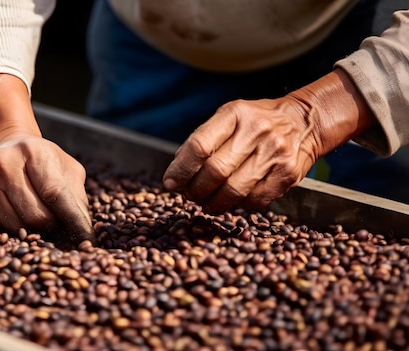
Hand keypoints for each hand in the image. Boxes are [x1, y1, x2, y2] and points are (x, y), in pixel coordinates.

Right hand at [0, 134, 93, 245]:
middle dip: (53, 227)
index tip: (86, 239)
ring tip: (42, 222)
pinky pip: (1, 228)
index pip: (55, 194)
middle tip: (60, 226)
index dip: (73, 220)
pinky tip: (22, 218)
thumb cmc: (43, 160)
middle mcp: (4, 163)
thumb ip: (77, 196)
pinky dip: (16, 230)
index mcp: (33, 151)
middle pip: (35, 215)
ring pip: (17, 226)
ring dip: (35, 232)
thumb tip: (84, 230)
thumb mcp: (66, 168)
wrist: (4, 146)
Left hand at [162, 69, 374, 213]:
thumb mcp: (228, 117)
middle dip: (195, 190)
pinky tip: (230, 202)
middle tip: (189, 195)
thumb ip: (203, 140)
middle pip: (215, 172)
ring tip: (205, 203)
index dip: (180, 169)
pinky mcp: (288, 174)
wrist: (302, 121)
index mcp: (235, 114)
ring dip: (213, 203)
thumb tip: (176, 173)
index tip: (170, 182)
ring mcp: (275, 154)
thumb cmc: (255, 121)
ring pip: (233, 191)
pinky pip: (255, 201)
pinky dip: (237, 206)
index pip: (199, 146)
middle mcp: (256, 132)